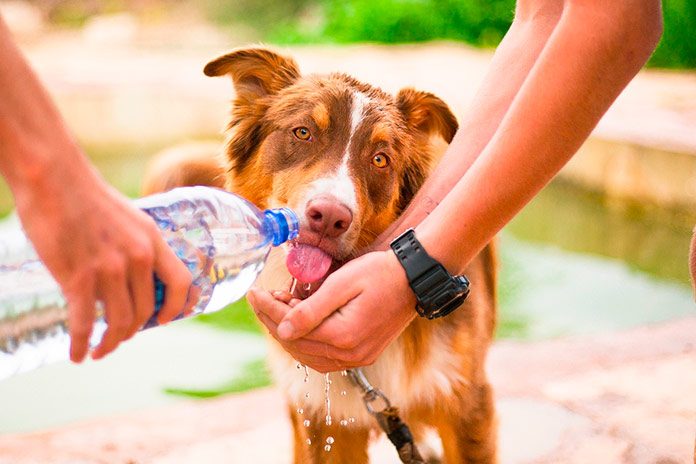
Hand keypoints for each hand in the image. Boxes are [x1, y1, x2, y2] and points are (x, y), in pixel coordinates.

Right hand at [14, 167, 193, 362]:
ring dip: (110, 343)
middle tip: (119, 338)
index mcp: (152, 240)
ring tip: (99, 350)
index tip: (165, 320)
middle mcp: (138, 257)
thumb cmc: (86, 196)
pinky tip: (76, 355)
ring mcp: (110, 269)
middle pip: (146, 310)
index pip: (181, 282)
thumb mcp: (128, 218)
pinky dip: (81, 344)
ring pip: (119, 322)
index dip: (177, 307)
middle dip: (133, 331)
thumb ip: (136, 245)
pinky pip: (85, 324)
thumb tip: (134, 275)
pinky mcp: (78, 278)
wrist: (53, 178)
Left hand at [248, 250, 415, 372]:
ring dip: (288, 334)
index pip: (292, 328)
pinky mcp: (363, 355)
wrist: (414, 278)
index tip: (254, 292)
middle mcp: (350, 354)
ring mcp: (358, 358)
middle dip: (273, 321)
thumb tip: (282, 330)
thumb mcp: (342, 283)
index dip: (269, 310)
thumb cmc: (380, 273)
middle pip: (297, 345)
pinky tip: (298, 325)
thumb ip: (311, 309)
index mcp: (343, 336)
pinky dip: (306, 343)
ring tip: (277, 308)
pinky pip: (324, 357)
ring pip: (308, 355)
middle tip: (261, 298)